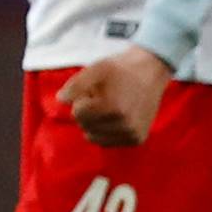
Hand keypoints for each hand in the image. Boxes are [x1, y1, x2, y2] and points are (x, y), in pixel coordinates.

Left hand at [57, 46, 172, 145]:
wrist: (151, 71)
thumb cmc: (120, 69)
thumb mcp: (96, 68)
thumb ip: (75, 85)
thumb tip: (60, 100)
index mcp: (112, 106)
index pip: (78, 113)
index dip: (82, 99)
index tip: (94, 90)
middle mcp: (124, 124)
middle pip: (85, 126)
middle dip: (88, 112)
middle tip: (103, 97)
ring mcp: (131, 133)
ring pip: (94, 137)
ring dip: (95, 123)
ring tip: (109, 107)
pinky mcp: (137, 139)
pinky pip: (108, 142)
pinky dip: (105, 132)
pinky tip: (115, 118)